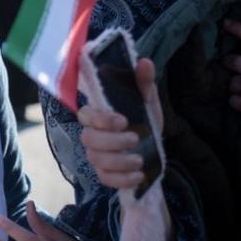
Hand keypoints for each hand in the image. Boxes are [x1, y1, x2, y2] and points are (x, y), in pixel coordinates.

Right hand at [78, 58, 161, 189]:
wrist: (154, 150)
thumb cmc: (145, 121)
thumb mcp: (147, 101)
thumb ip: (143, 83)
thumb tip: (144, 62)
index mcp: (99, 115)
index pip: (86, 115)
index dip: (101, 119)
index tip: (123, 120)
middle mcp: (92, 135)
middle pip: (88, 139)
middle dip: (112, 141)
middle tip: (135, 138)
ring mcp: (97, 155)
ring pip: (96, 159)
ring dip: (119, 160)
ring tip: (139, 159)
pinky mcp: (105, 174)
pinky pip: (105, 178)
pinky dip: (122, 179)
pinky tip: (138, 175)